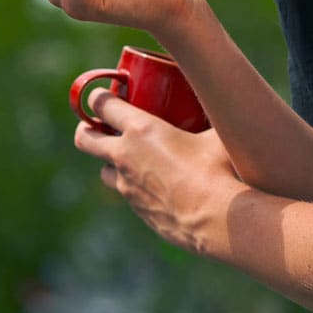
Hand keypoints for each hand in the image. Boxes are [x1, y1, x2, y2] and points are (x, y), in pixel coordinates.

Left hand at [74, 90, 242, 256]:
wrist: (216, 218)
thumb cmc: (218, 170)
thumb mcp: (216, 133)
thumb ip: (215, 118)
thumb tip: (226, 105)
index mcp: (140, 130)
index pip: (102, 105)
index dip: (98, 97)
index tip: (104, 94)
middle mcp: (125, 156)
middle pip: (85, 138)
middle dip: (87, 129)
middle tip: (101, 125)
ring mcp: (127, 186)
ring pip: (103, 170)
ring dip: (111, 161)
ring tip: (131, 157)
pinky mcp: (137, 209)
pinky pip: (127, 193)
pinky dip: (133, 185)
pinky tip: (155, 184)